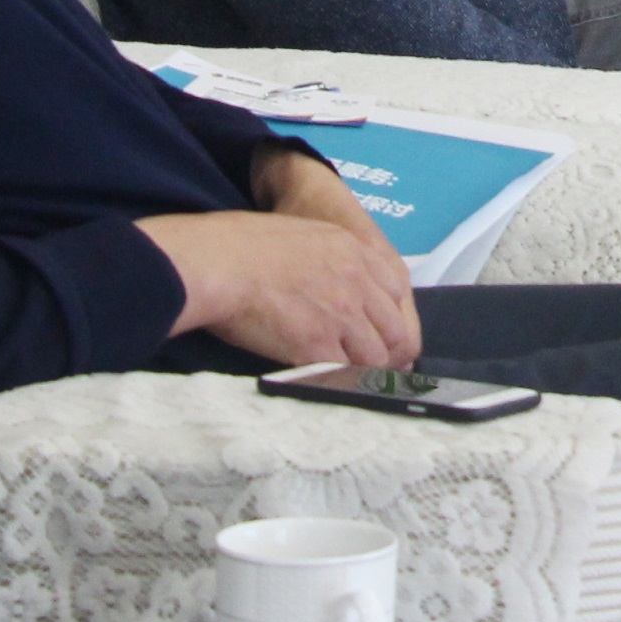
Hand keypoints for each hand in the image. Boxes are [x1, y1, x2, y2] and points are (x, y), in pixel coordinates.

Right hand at [144, 164, 422, 371]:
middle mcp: (358, 284)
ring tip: (350, 383)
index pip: (398, 292)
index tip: (381, 332)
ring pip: (375, 359)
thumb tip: (328, 284)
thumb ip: (331, 258)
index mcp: (356, 252)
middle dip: (387, 352)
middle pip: (396, 331)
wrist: (222, 260)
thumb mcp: (306, 234)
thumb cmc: (247, 244)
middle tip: (373, 368)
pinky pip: (342, 374)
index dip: (391, 317)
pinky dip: (337, 384)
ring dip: (364, 373)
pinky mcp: (317, 345)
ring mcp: (341, 316)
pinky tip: (328, 386)